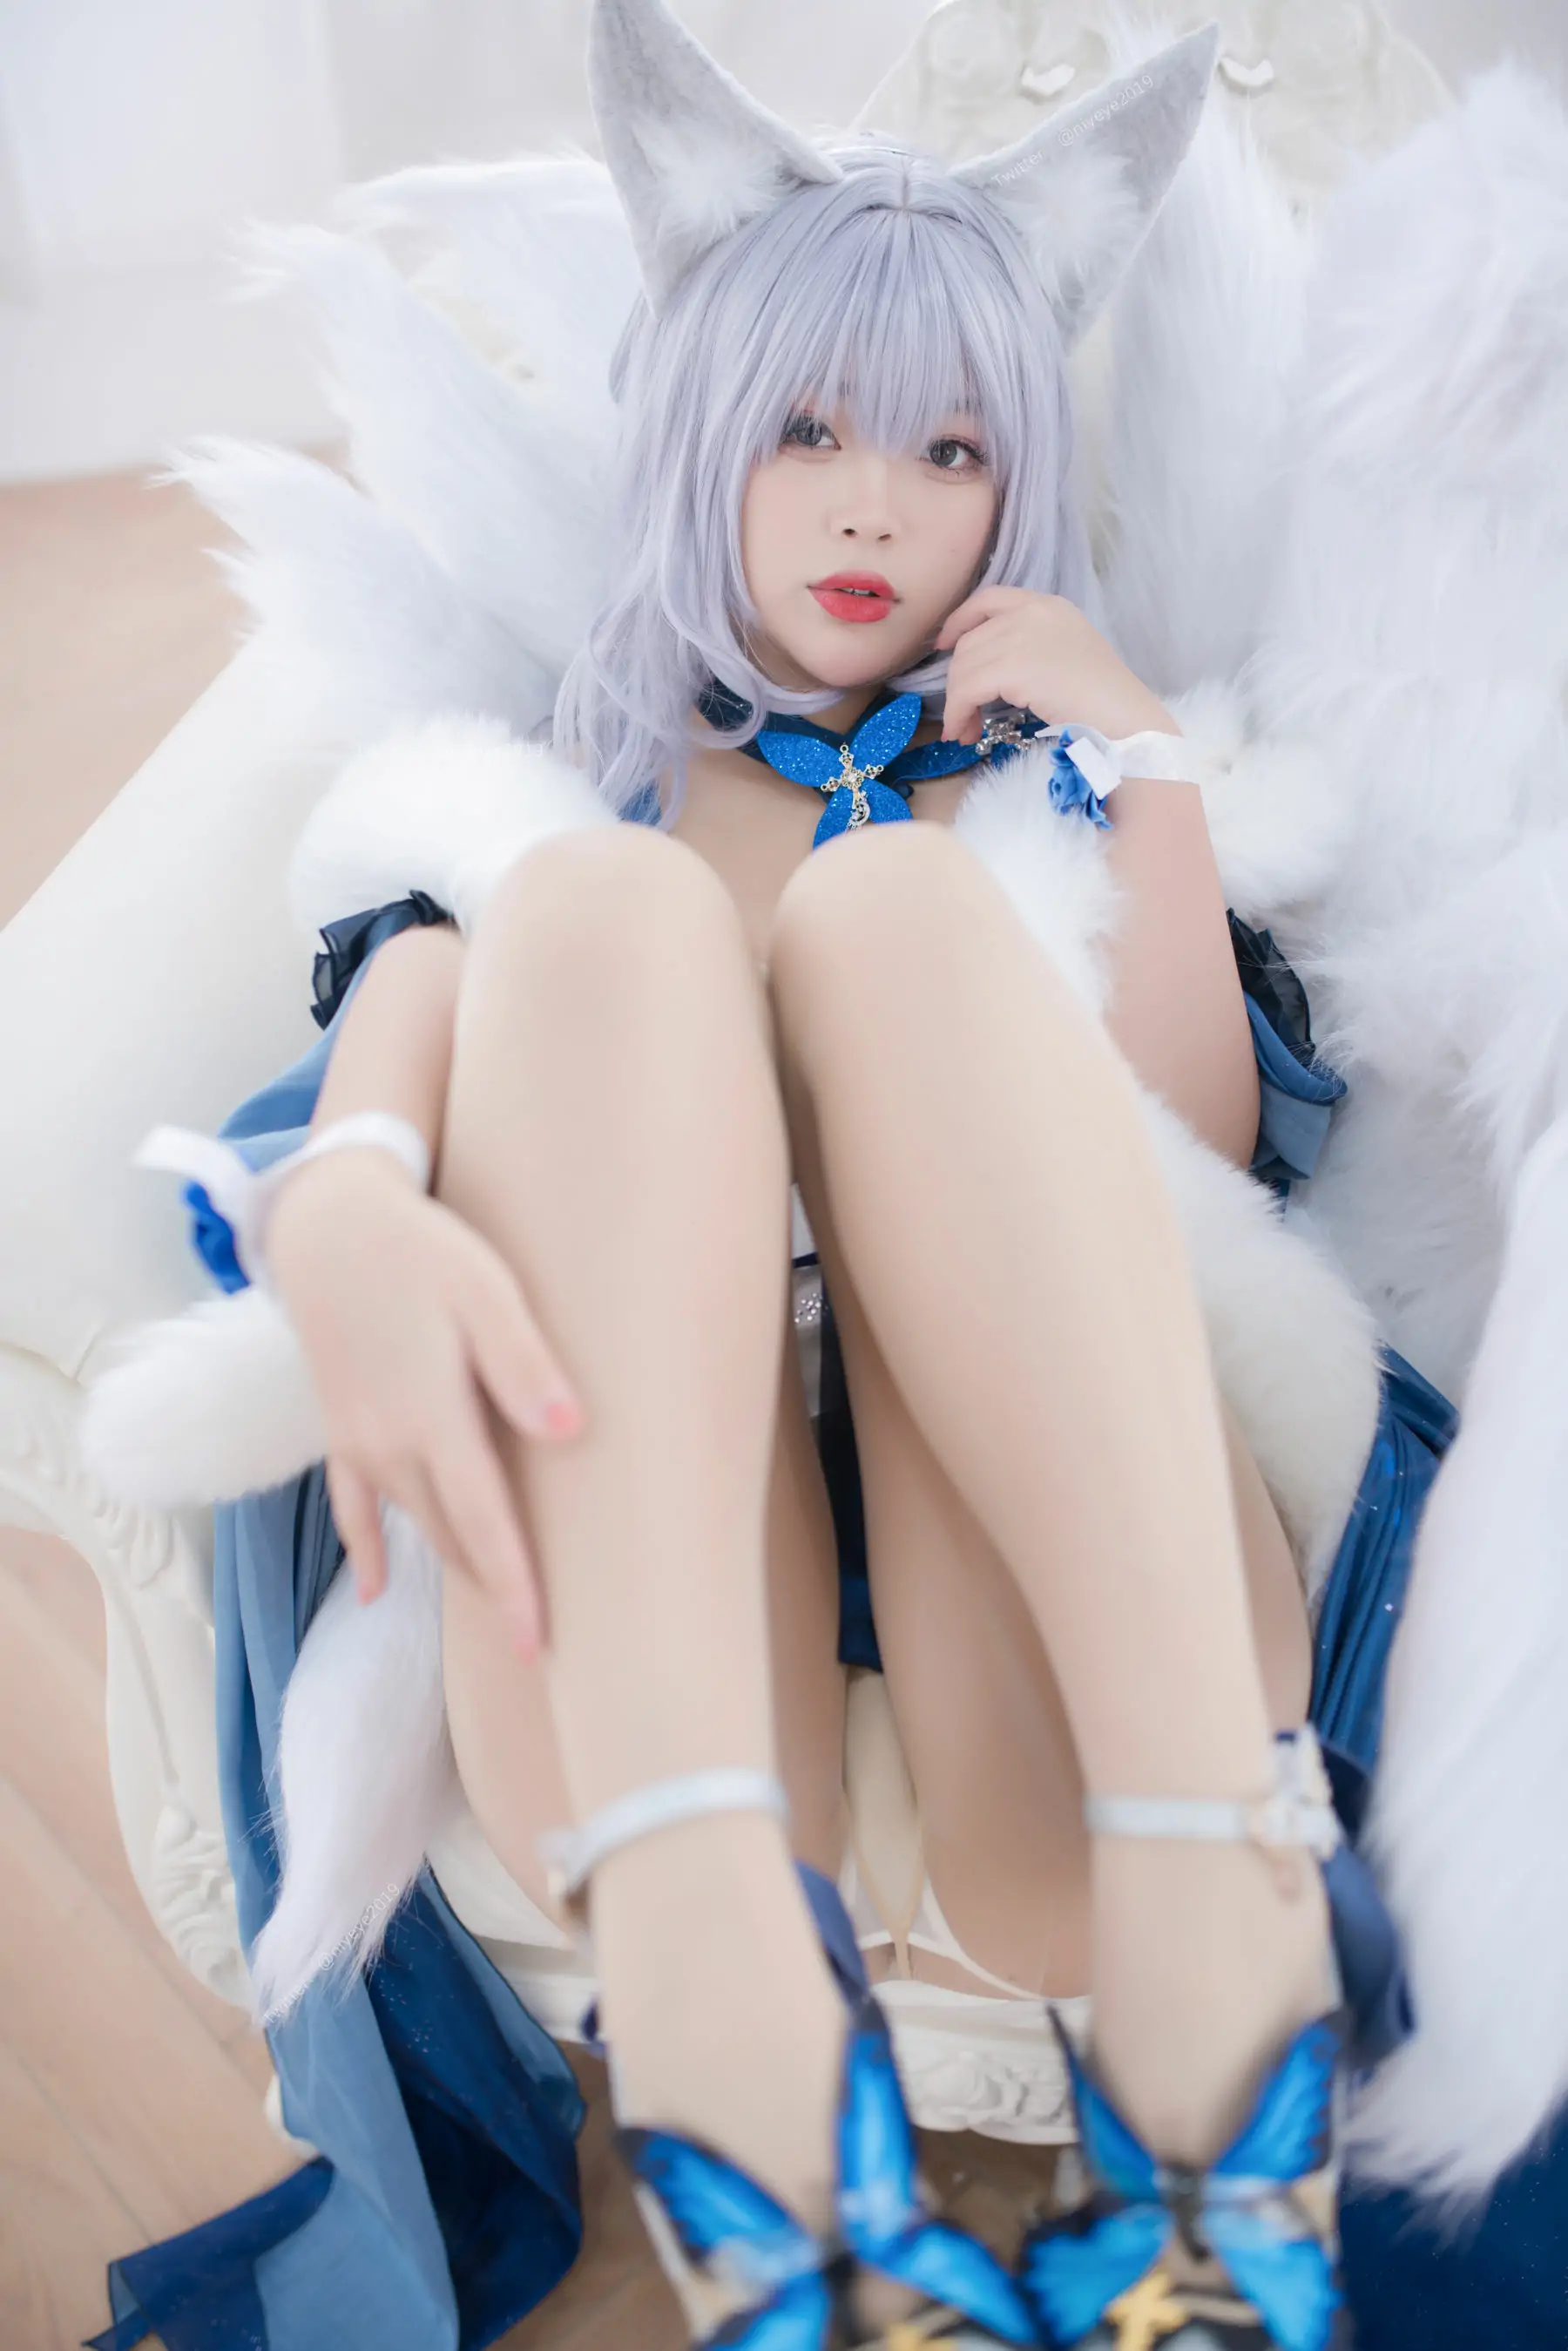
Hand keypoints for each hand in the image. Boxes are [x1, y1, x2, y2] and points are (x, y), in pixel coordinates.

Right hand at [267, 1151, 580, 1658]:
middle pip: (450, 1536)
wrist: (329, 1223)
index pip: (483, 1522)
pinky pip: (351, 1505)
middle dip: (493, 1590)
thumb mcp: (486, 1291)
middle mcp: (389, 1444)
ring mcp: (358, 1439)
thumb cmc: (422, 1250)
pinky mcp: (340, 1425)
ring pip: (413, 1521)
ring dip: (451, 1565)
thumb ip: (524, 1364)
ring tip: (495, 1612)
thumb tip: (568, 1432)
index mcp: (432, 1418)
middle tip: (538, 1643)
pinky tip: (376, 1592)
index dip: (513, 1586)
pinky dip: (367, 1549)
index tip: (538, 1645)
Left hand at [934, 587, 1176, 746]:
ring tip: (963, 732)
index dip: (959, 621)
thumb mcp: (1066, 653)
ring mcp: (1022, 634)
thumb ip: (1030, 647)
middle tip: (960, 716)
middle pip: (970, 640)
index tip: (943, 645)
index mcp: (1047, 605)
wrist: (1124, 716)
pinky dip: (958, 712)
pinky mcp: (1014, 665)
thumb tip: (986, 671)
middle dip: (957, 680)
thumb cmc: (1103, 699)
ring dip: (956, 704)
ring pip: (964, 667)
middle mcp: (1032, 611)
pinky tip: (963, 732)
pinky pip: (967, 689)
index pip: (989, 599)